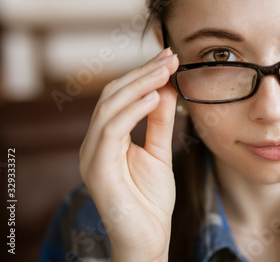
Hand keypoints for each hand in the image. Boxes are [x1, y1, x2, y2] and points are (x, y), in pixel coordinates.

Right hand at [79, 48, 178, 261]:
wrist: (149, 239)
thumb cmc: (151, 200)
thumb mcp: (159, 152)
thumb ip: (159, 122)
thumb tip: (165, 89)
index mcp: (107, 138)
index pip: (120, 96)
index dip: (144, 74)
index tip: (170, 58)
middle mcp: (94, 143)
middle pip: (113, 95)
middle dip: (143, 72)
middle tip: (170, 56)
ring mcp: (92, 156)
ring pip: (110, 107)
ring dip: (140, 84)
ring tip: (166, 70)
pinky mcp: (98, 169)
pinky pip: (112, 130)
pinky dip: (133, 110)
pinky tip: (155, 96)